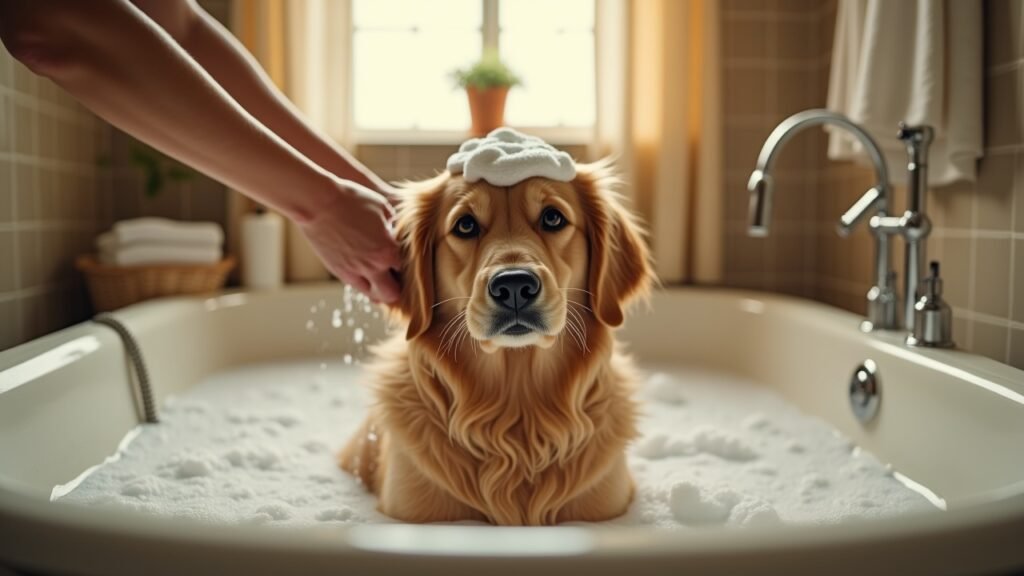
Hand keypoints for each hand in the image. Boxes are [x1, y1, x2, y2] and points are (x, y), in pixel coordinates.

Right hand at [298, 178, 400, 303]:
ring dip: (381, 288)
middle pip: (393, 293)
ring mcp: (353, 271)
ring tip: (383, 277)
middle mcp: (372, 266)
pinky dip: (365, 283)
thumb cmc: (351, 199)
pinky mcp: (338, 271)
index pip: (408, 270)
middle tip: (398, 276)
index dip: (410, 265)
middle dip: (399, 287)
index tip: (408, 258)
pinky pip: (357, 286)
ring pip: (374, 295)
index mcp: (387, 250)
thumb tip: (396, 230)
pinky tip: (367, 273)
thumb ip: (394, 224)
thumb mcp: (382, 207)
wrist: (317, 203)